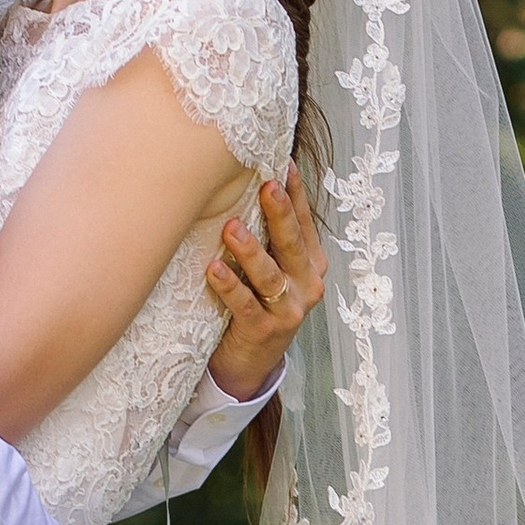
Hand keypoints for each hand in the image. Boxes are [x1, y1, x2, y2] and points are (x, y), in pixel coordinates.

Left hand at [206, 164, 324, 399]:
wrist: (250, 363)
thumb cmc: (257, 304)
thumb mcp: (270, 269)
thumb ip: (268, 237)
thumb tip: (249, 183)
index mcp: (311, 264)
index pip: (303, 221)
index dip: (294, 192)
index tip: (280, 162)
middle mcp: (306, 285)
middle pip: (292, 243)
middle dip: (280, 213)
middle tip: (266, 186)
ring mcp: (289, 310)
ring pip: (270, 275)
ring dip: (250, 251)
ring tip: (231, 229)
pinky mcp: (265, 332)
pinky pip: (246, 306)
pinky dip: (229, 287)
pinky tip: (213, 270)